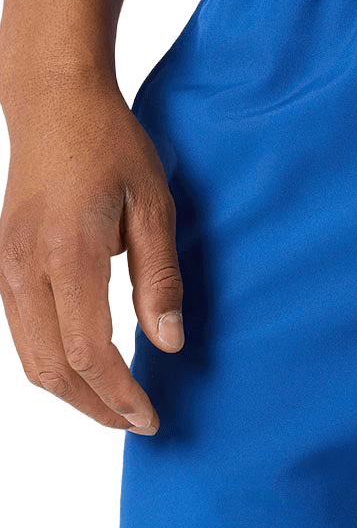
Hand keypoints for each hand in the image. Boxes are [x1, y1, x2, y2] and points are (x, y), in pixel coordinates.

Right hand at [0, 74, 183, 432]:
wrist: (54, 104)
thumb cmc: (112, 147)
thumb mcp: (154, 206)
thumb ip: (160, 278)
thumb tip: (169, 343)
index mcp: (68, 254)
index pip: (88, 351)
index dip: (119, 394)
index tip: (151, 417)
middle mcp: (24, 267)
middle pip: (51, 368)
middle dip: (96, 407)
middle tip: (138, 423)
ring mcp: (4, 267)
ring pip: (29, 358)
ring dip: (72, 393)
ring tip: (116, 407)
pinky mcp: (0, 264)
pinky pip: (19, 333)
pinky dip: (51, 364)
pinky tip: (86, 370)